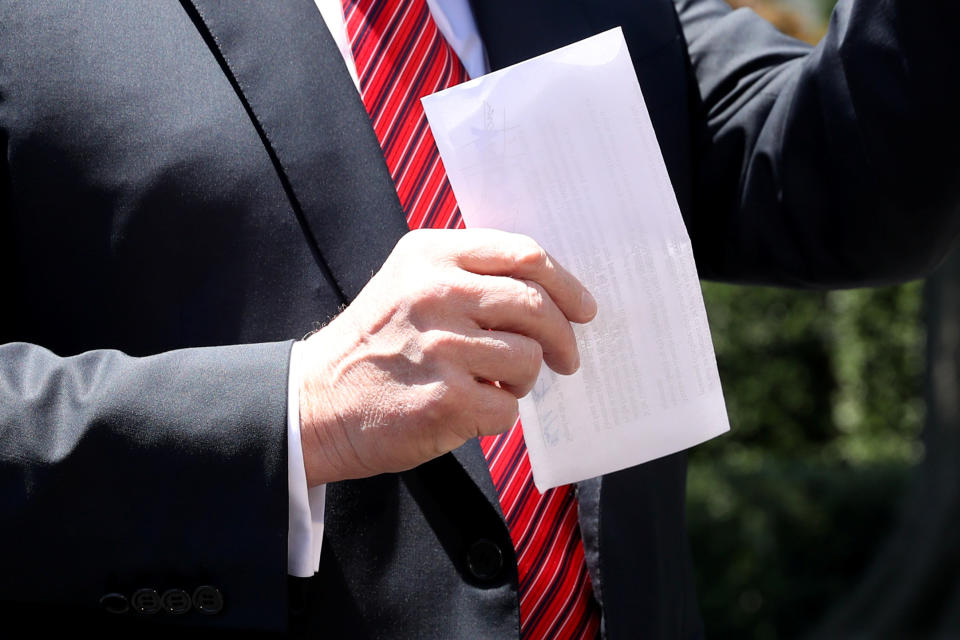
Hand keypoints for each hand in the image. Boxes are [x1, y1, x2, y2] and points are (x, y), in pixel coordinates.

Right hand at [298, 228, 597, 485]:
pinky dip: (498, 413)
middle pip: (537, 305)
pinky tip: (470, 408)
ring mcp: (441, 346)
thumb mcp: (410, 282)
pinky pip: (507, 406)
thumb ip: (470, 275)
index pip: (524, 255)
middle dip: (564, 336)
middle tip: (567, 357)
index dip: (566, 284)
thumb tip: (551, 293)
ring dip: (522, 379)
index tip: (582, 308)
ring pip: (529, 358)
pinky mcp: (445, 398)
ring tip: (493, 384)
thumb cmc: (376, 343)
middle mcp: (436, 293)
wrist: (317, 402)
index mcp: (432, 255)